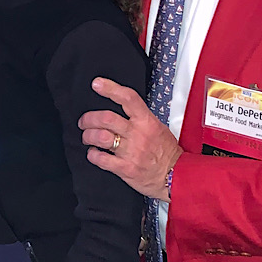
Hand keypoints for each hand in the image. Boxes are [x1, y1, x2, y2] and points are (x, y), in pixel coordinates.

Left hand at [78, 77, 182, 200]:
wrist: (177, 176)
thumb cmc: (166, 152)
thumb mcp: (158, 127)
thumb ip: (139, 116)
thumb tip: (119, 105)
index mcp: (146, 121)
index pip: (128, 98)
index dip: (110, 88)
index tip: (97, 84)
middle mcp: (138, 134)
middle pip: (106, 118)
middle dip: (88, 118)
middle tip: (83, 122)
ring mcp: (131, 152)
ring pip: (100, 137)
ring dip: (88, 136)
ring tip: (87, 137)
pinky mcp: (125, 169)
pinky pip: (101, 159)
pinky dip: (92, 155)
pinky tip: (93, 153)